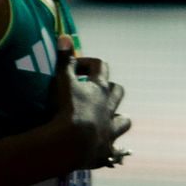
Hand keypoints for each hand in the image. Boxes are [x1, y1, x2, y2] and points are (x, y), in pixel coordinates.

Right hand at [51, 42, 130, 169]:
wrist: (74, 142)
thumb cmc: (68, 108)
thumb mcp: (63, 81)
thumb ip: (64, 60)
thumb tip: (65, 37)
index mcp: (100, 89)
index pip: (100, 67)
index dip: (88, 64)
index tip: (74, 67)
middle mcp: (110, 106)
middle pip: (117, 90)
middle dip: (107, 88)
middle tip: (89, 91)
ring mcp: (111, 127)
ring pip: (123, 118)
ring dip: (115, 116)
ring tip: (103, 118)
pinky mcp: (107, 148)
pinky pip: (114, 147)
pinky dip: (109, 145)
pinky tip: (101, 146)